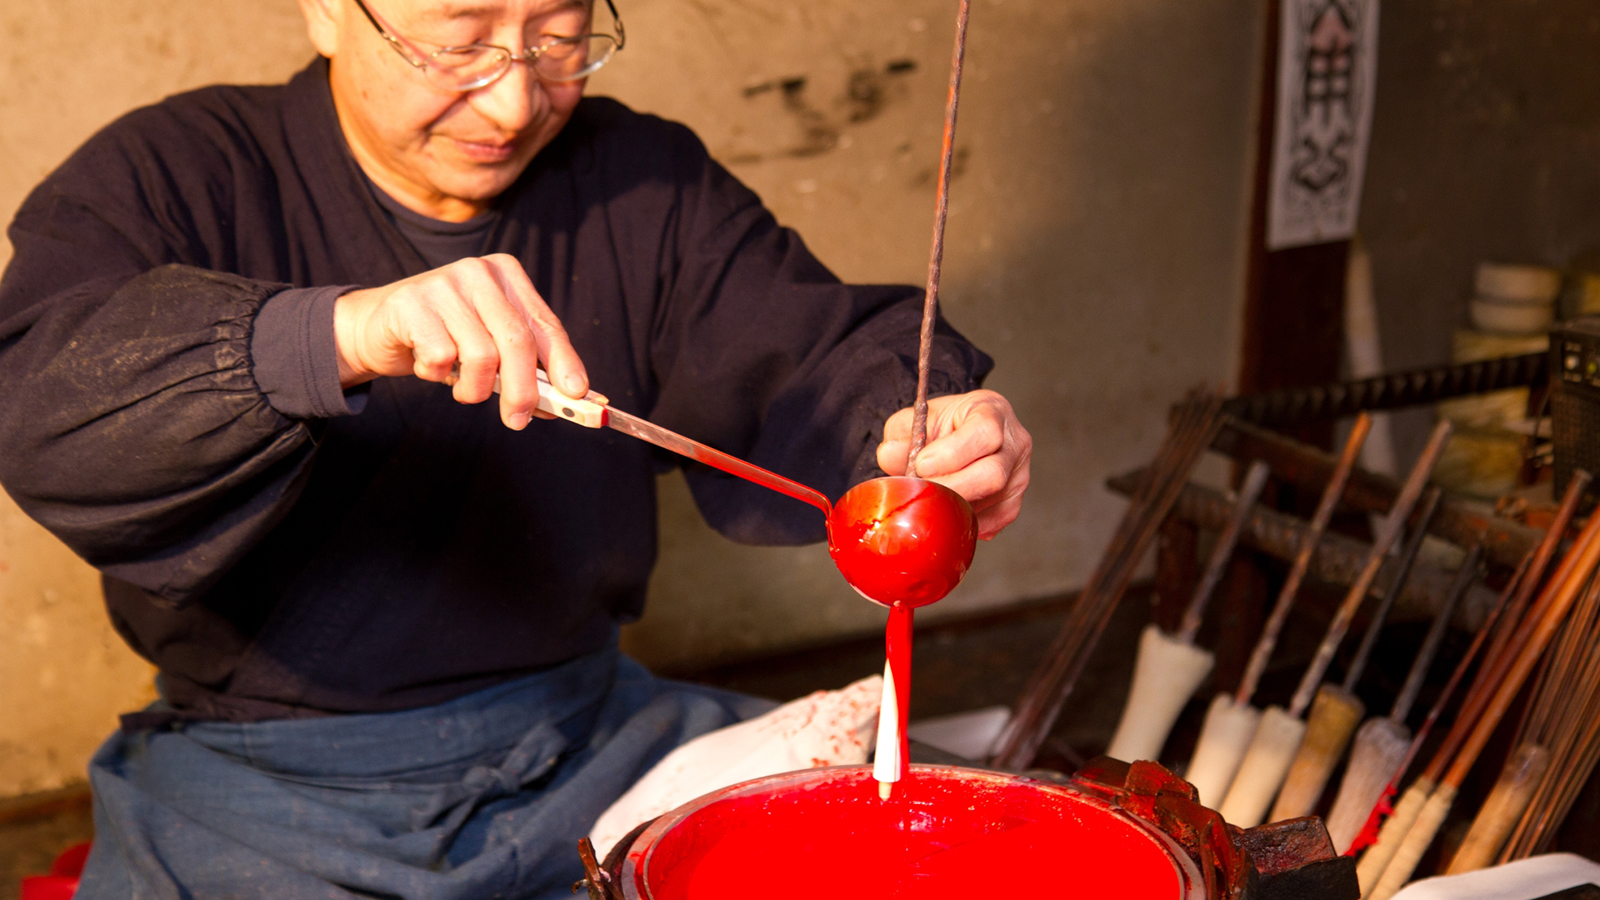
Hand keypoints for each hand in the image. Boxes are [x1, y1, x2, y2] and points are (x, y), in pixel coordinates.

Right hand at [333, 254, 587, 429]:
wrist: (378, 326)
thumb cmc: (445, 337)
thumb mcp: (491, 345)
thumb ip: (526, 366)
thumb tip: (565, 402)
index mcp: (507, 275)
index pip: (545, 324)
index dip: (564, 361)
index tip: (576, 393)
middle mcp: (479, 272)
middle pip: (517, 340)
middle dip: (523, 390)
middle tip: (518, 420)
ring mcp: (444, 283)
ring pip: (480, 355)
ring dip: (473, 389)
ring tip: (461, 388)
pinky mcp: (411, 303)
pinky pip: (441, 359)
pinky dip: (438, 376)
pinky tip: (428, 366)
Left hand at [877, 390, 1031, 539]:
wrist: (959, 435)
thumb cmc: (943, 425)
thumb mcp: (917, 418)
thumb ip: (902, 434)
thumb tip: (890, 455)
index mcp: (993, 412)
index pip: (985, 433)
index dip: (952, 454)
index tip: (921, 464)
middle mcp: (1014, 444)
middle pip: (993, 475)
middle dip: (951, 488)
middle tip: (922, 490)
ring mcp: (1018, 476)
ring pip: (992, 503)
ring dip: (955, 506)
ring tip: (930, 498)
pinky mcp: (1012, 504)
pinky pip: (991, 523)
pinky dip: (964, 521)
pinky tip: (947, 508)